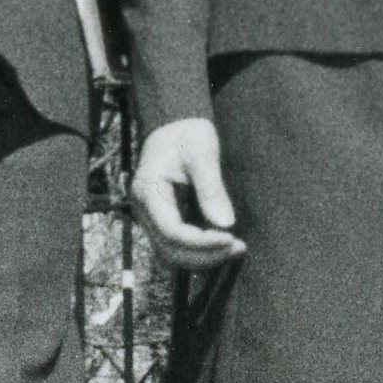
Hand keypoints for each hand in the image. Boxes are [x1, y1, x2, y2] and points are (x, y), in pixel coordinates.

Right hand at [133, 115, 241, 255]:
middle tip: (239, 247)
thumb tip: (226, 225)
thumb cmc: (188, 133)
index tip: (232, 239)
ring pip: (172, 253)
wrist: (174, 125)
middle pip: (170, 250)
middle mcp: (143, 210)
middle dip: (205, 255)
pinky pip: (177, 245)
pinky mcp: (162, 219)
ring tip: (236, 247)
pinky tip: (224, 242)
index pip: (172, 232)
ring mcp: (150, 217)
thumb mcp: (203, 154)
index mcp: (147, 192)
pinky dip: (200, 249)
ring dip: (203, 257)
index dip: (202, 243)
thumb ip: (211, 189)